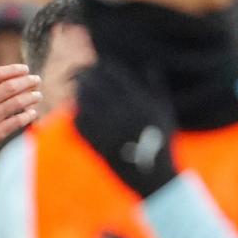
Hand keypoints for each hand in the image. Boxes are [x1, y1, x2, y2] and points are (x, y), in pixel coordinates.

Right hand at [0, 51, 40, 184]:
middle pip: (10, 87)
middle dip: (27, 82)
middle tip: (36, 80)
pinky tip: (32, 112)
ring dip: (31, 97)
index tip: (25, 69)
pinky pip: (16, 122)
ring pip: (16, 104)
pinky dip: (27, 116)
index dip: (14, 70)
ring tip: (38, 95)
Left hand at [74, 60, 176, 196]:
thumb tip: (148, 64)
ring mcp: (107, 126)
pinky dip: (75, 113)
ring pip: (83, 101)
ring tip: (73, 90)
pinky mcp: (96, 141)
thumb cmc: (160, 139)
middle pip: (93, 83)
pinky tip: (75, 110)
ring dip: (76, 93)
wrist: (152, 172)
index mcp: (138, 100)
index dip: (98, 67)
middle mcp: (121, 110)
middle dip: (81, 76)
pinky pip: (79, 121)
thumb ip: (155, 86)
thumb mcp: (163, 111)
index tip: (92, 66)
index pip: (112, 73)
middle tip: (74, 74)